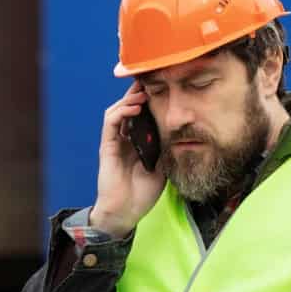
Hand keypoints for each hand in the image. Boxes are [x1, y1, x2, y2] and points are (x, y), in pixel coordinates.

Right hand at [89, 83, 166, 237]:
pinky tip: (135, 108)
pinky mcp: (107, 146)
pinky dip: (122, 112)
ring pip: (119, 110)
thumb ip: (168, 148)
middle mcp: (125, 138)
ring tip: (145, 93)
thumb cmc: (144, 192)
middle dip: (140, 93)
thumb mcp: (163, 166)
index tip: (165, 87)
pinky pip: (111, 122)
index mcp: (139, 141)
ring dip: (130, 99)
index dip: (151, 100)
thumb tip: (183, 131)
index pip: (143, 114)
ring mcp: (115, 141)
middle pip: (130, 107)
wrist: (126, 211)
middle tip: (153, 80)